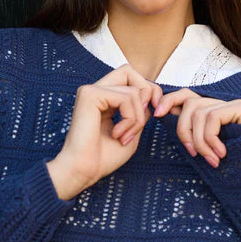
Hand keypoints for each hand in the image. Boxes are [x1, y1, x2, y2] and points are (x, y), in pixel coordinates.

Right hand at [47, 63, 162, 196]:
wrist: (84, 171)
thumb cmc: (103, 158)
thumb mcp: (131, 131)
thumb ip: (140, 112)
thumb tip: (150, 96)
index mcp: (102, 98)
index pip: (130, 78)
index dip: (149, 91)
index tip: (156, 113)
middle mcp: (95, 90)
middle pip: (129, 71)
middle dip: (147, 92)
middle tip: (150, 117)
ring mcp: (90, 90)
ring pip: (132, 89)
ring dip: (137, 117)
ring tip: (125, 136)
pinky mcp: (89, 94)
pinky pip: (126, 97)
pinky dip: (130, 118)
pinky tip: (118, 134)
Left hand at [152, 89, 240, 166]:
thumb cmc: (231, 166)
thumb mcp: (203, 148)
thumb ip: (189, 131)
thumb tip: (162, 114)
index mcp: (214, 110)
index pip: (187, 95)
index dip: (169, 100)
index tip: (156, 115)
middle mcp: (225, 103)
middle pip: (190, 102)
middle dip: (183, 129)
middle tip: (192, 153)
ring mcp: (236, 103)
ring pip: (199, 112)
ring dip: (199, 141)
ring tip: (211, 159)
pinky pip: (212, 117)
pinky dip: (210, 138)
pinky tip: (220, 153)